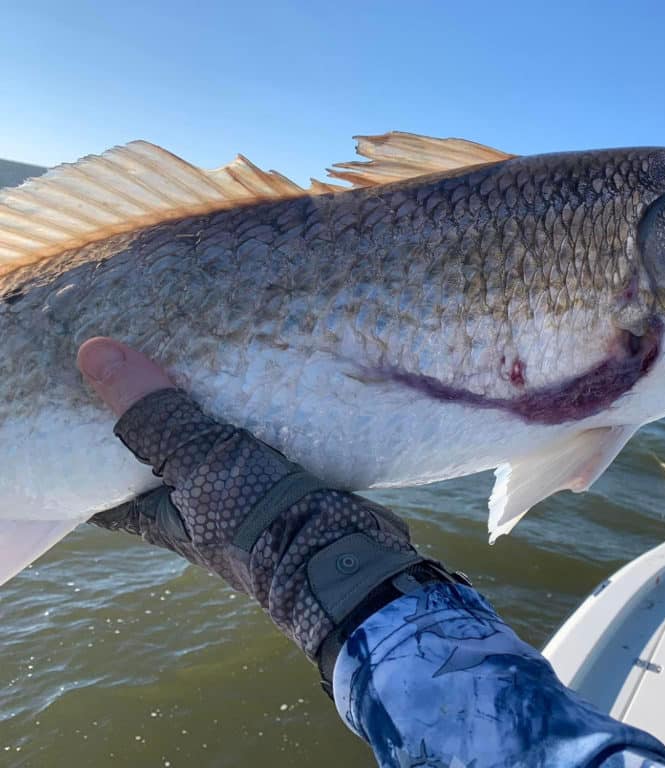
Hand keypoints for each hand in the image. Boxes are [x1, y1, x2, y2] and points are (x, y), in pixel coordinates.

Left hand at [79, 338, 462, 694]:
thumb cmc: (256, 518)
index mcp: (156, 514)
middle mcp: (191, 507)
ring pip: (208, 444)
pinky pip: (253, 440)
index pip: (100, 482)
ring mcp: (237, 496)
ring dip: (204, 409)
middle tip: (137, 355)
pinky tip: (252, 379)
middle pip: (155, 456)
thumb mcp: (198, 460)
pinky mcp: (279, 483)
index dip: (83, 444)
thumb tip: (92, 353)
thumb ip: (153, 415)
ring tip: (192, 351)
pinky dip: (248, 414)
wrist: (341, 553)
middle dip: (148, 414)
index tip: (75, 397)